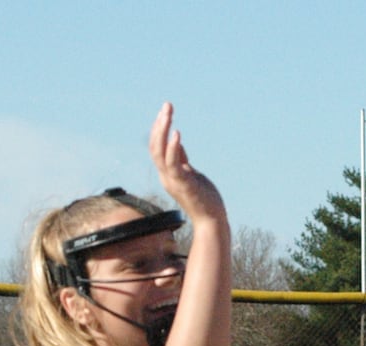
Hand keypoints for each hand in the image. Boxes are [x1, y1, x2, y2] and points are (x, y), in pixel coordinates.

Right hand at [148, 102, 225, 225]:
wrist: (211, 221)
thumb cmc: (204, 199)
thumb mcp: (191, 174)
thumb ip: (182, 160)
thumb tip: (177, 142)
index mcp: (167, 174)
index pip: (156, 148)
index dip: (158, 130)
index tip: (165, 112)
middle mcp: (166, 177)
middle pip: (155, 147)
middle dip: (159, 125)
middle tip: (167, 105)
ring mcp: (173, 181)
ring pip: (160, 152)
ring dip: (162, 130)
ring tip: (167, 112)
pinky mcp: (183, 185)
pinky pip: (173, 165)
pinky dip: (173, 148)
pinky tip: (177, 134)